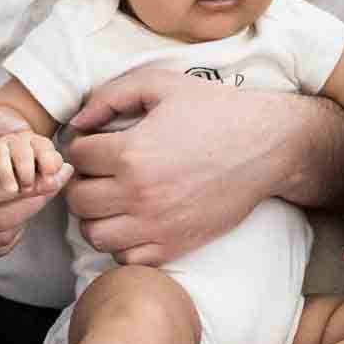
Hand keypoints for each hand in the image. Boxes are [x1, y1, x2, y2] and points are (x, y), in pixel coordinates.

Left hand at [65, 69, 297, 265]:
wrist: (267, 146)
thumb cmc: (216, 110)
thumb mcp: (162, 85)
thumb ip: (111, 97)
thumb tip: (77, 121)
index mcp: (131, 153)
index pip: (77, 157)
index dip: (83, 145)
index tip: (97, 143)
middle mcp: (139, 194)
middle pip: (78, 199)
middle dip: (84, 181)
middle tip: (101, 171)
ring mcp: (156, 225)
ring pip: (94, 234)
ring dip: (97, 215)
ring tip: (114, 198)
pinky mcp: (175, 245)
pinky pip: (126, 257)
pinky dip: (122, 242)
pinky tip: (135, 220)